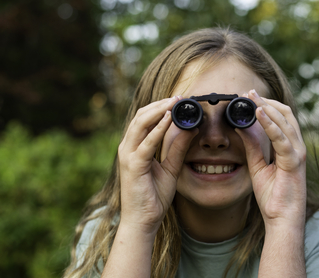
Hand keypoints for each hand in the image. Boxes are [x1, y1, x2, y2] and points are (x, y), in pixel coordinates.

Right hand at [117, 96, 197, 233]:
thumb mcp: (170, 168)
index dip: (160, 107)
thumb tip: (191, 129)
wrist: (143, 221)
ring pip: (141, 123)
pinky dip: (158, 129)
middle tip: (179, 97)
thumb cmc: (153, 196)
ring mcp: (128, 155)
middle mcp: (127, 148)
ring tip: (175, 102)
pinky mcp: (133, 165)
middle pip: (141, 116)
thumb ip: (178, 148)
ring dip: (159, 111)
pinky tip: (170, 119)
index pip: (144, 119)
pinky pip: (147, 142)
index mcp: (134, 147)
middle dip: (160, 104)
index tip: (178, 100)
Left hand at [236, 90, 306, 228]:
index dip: (267, 105)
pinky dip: (270, 124)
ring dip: (267, 107)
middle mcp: (297, 147)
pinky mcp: (294, 162)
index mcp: (289, 147)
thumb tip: (241, 127)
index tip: (249, 97)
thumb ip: (252, 146)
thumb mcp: (258, 166)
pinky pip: (281, 138)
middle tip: (248, 92)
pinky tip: (258, 113)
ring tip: (251, 97)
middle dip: (266, 101)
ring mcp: (297, 153)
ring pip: (285, 121)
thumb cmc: (273, 196)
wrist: (282, 220)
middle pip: (285, 114)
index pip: (281, 118)